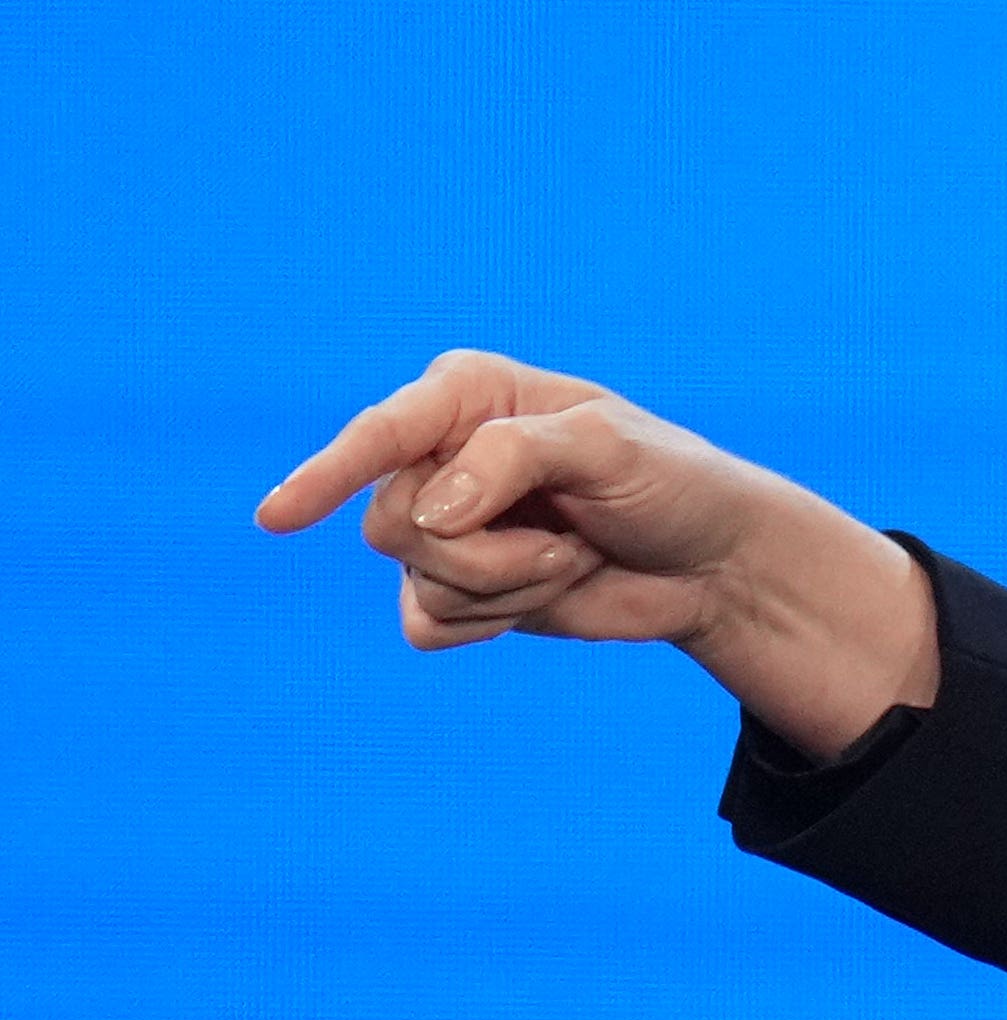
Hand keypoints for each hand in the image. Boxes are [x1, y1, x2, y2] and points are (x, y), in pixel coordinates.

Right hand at [256, 350, 938, 745]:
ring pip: (413, 575)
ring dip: (504, 584)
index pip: (379, 434)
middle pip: (392, 521)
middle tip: (567, 543)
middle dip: (484, 549)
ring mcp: (443, 526)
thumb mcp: (607, 448)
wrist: (714, 563)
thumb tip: (433, 511)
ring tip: (571, 560)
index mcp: (465, 396)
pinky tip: (547, 595)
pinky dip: (493, 620)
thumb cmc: (670, 483)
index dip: (326, 473)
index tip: (278, 519)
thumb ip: (514, 459)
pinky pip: (427, 623)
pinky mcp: (458, 590)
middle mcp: (438, 455)